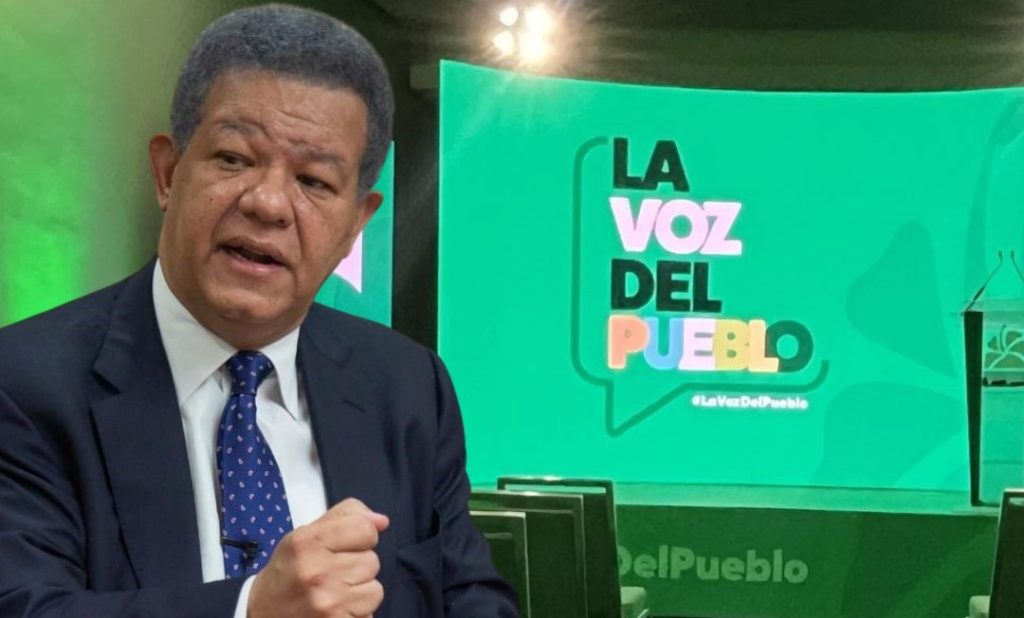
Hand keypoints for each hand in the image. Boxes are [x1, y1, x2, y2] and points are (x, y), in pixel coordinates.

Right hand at [248, 498, 389, 617]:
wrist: (261, 613)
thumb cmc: (289, 570)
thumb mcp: (306, 535)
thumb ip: (345, 517)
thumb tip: (381, 521)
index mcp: (307, 543)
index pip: (365, 529)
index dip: (361, 536)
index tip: (344, 546)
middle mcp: (317, 573)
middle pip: (372, 561)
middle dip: (357, 566)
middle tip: (333, 574)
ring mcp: (328, 603)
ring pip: (375, 589)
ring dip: (360, 591)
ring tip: (335, 592)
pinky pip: (370, 613)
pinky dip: (358, 612)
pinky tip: (337, 608)